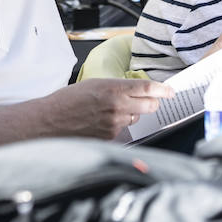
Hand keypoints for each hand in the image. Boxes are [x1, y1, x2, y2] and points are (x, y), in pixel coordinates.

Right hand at [51, 78, 169, 139]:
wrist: (50, 121)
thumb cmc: (68, 100)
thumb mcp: (95, 84)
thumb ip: (118, 88)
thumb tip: (136, 91)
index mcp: (114, 89)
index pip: (148, 88)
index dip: (163, 90)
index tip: (170, 91)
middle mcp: (118, 106)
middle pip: (150, 105)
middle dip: (152, 102)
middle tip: (149, 100)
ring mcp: (115, 124)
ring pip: (136, 117)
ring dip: (132, 113)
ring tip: (112, 109)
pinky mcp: (110, 137)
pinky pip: (123, 129)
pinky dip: (119, 124)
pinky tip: (103, 120)